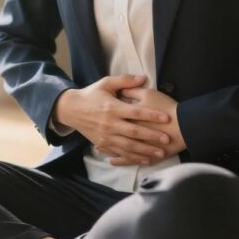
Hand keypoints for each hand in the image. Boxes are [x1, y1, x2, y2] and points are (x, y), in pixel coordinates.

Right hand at [53, 75, 173, 166]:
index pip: (135, 112)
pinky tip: (145, 160)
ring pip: (129, 146)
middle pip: (134, 132)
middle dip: (152, 136)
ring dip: (145, 151)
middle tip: (167, 139)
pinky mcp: (103, 143)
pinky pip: (120, 153)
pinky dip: (133, 158)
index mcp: (112, 107)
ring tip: (161, 153)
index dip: (152, 115)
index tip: (166, 118)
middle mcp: (110, 123)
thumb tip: (143, 78)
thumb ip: (125, 81)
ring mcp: (106, 136)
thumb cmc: (91, 94)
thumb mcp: (105, 83)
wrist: (71, 109)